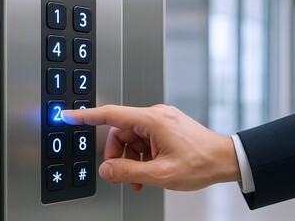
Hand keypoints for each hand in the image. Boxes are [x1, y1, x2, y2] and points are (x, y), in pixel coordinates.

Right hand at [61, 104, 240, 191]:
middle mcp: (155, 115)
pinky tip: (147, 172)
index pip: (110, 114)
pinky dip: (141, 156)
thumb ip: (128, 171)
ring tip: (139, 179)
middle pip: (120, 132)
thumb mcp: (161, 173)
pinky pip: (144, 140)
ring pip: (132, 138)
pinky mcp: (165, 127)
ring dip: (130, 159)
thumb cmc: (201, 162)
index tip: (69, 116)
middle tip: (119, 174)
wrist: (225, 159)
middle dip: (116, 155)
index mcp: (152, 120)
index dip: (86, 116)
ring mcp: (161, 121)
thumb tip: (107, 170)